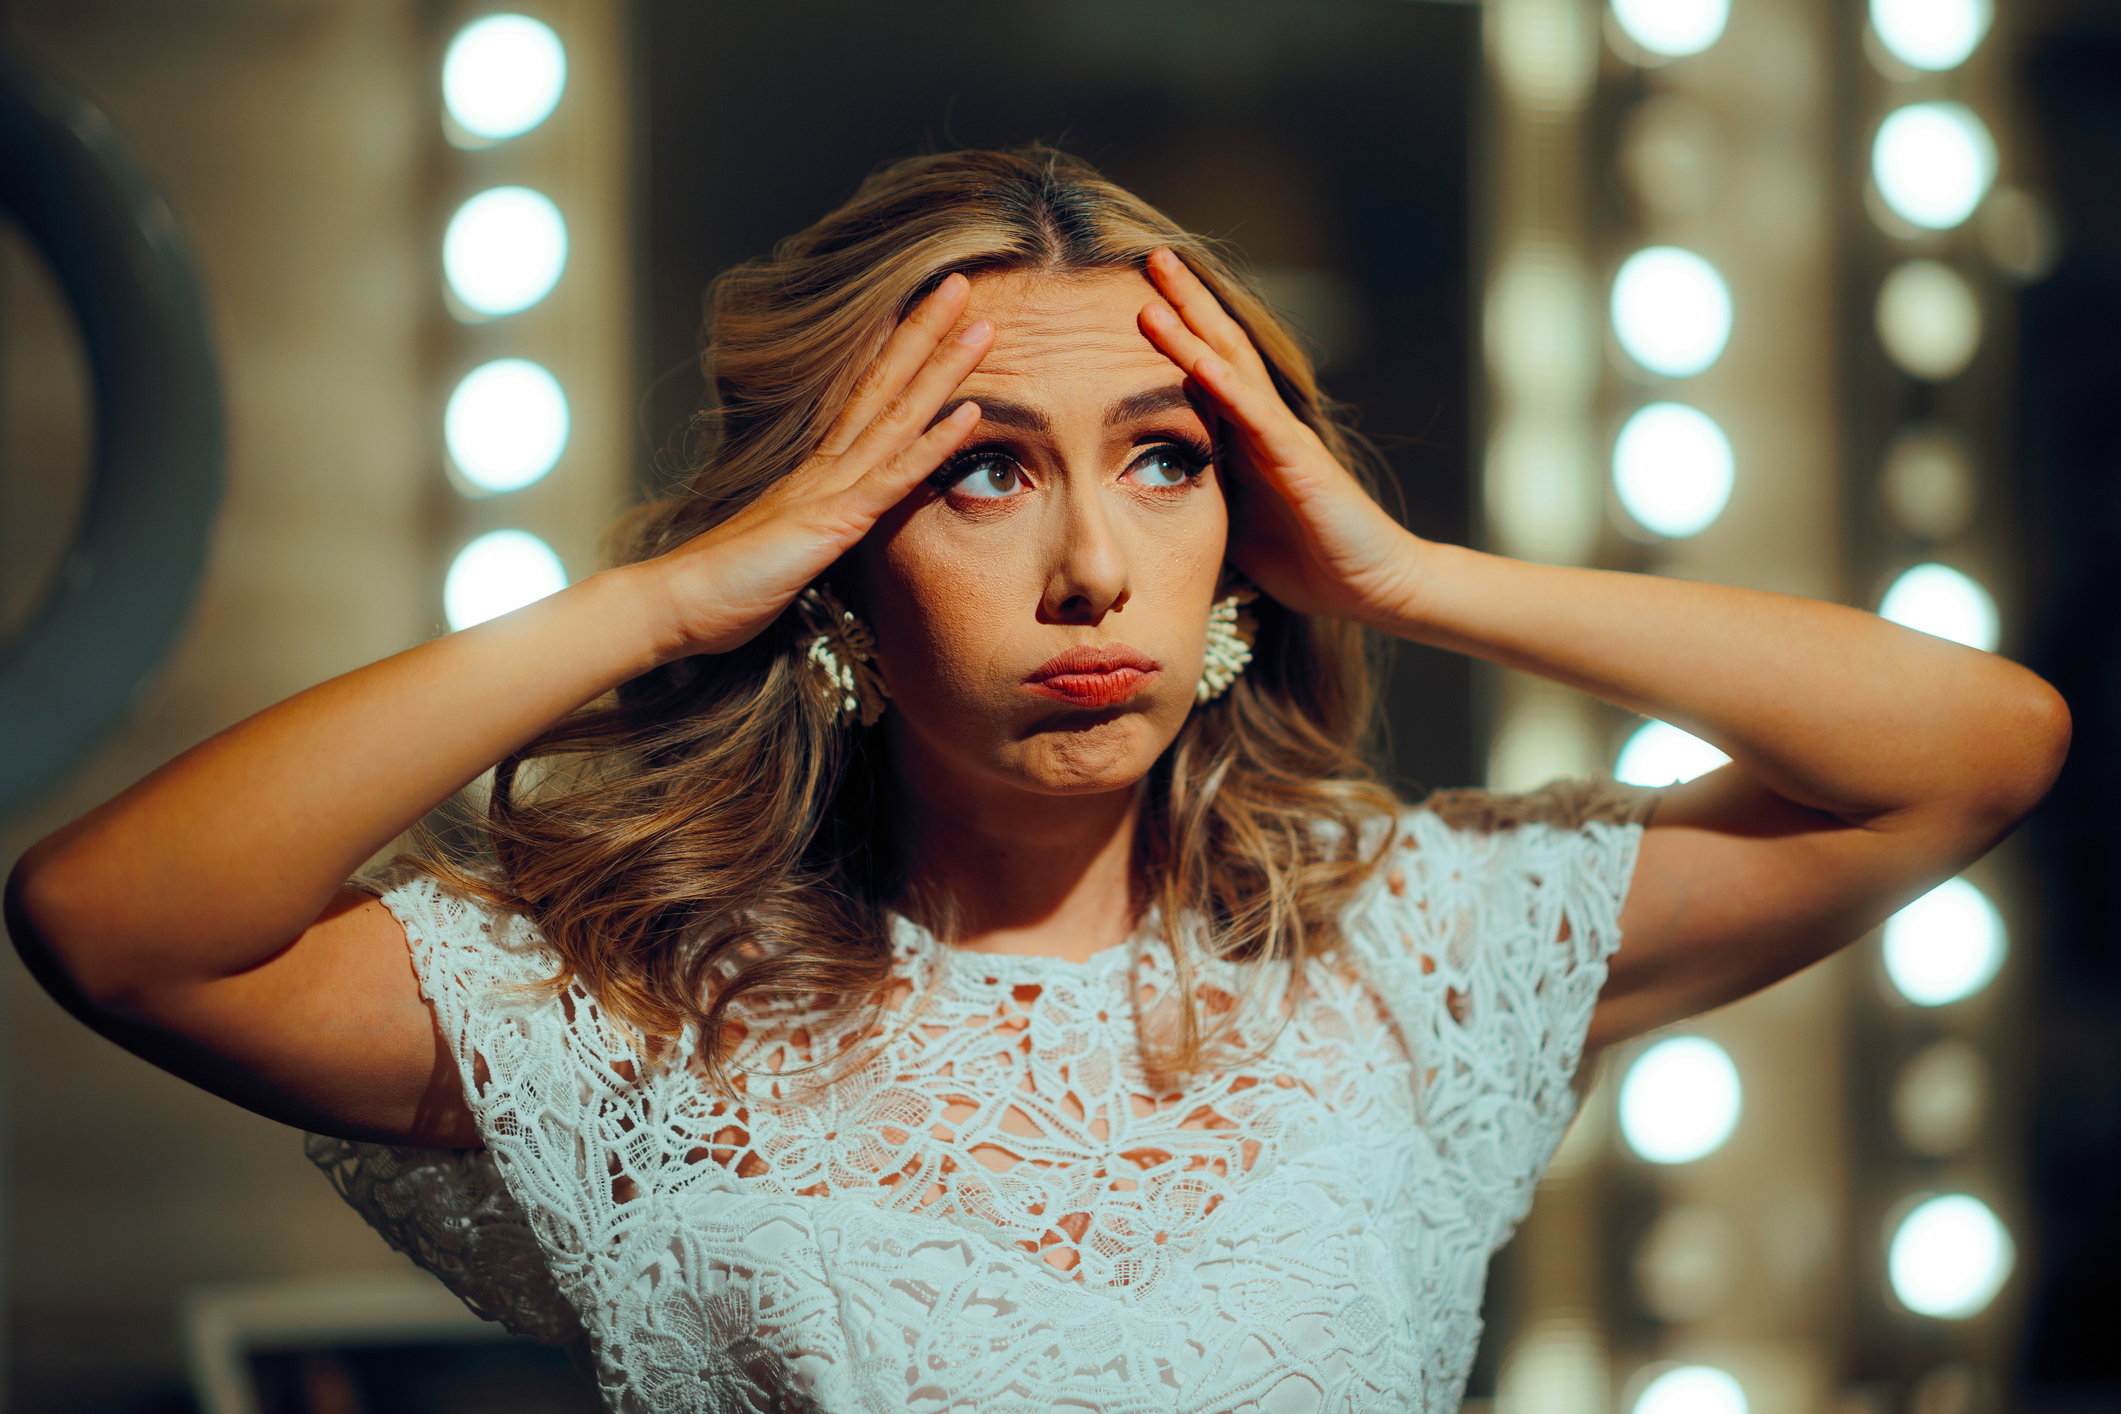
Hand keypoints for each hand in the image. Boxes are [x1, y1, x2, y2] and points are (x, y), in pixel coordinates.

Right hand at [634, 273, 993, 660]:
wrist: (677, 602)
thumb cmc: (723, 584)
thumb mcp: (780, 549)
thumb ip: (808, 530)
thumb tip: (827, 526)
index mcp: (812, 472)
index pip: (864, 399)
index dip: (898, 355)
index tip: (929, 316)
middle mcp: (823, 467)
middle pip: (883, 386)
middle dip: (925, 333)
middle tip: (960, 282)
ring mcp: (829, 489)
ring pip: (897, 417)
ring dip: (942, 370)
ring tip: (982, 326)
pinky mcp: (833, 521)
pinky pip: (893, 477)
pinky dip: (934, 444)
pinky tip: (970, 412)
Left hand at [1137, 246, 1429, 627]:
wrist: (1372, 587)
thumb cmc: (1308, 560)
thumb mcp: (1233, 527)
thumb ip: (1199, 504)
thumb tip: (1141, 509)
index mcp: (1248, 440)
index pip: (1207, 371)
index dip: (1175, 331)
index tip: (1136, 293)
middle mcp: (1266, 426)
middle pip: (1221, 348)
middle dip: (1186, 302)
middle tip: (1151, 253)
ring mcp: (1285, 439)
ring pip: (1233, 368)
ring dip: (1193, 326)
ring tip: (1159, 282)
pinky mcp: (1302, 463)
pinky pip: (1257, 418)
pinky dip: (1224, 385)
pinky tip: (1195, 358)